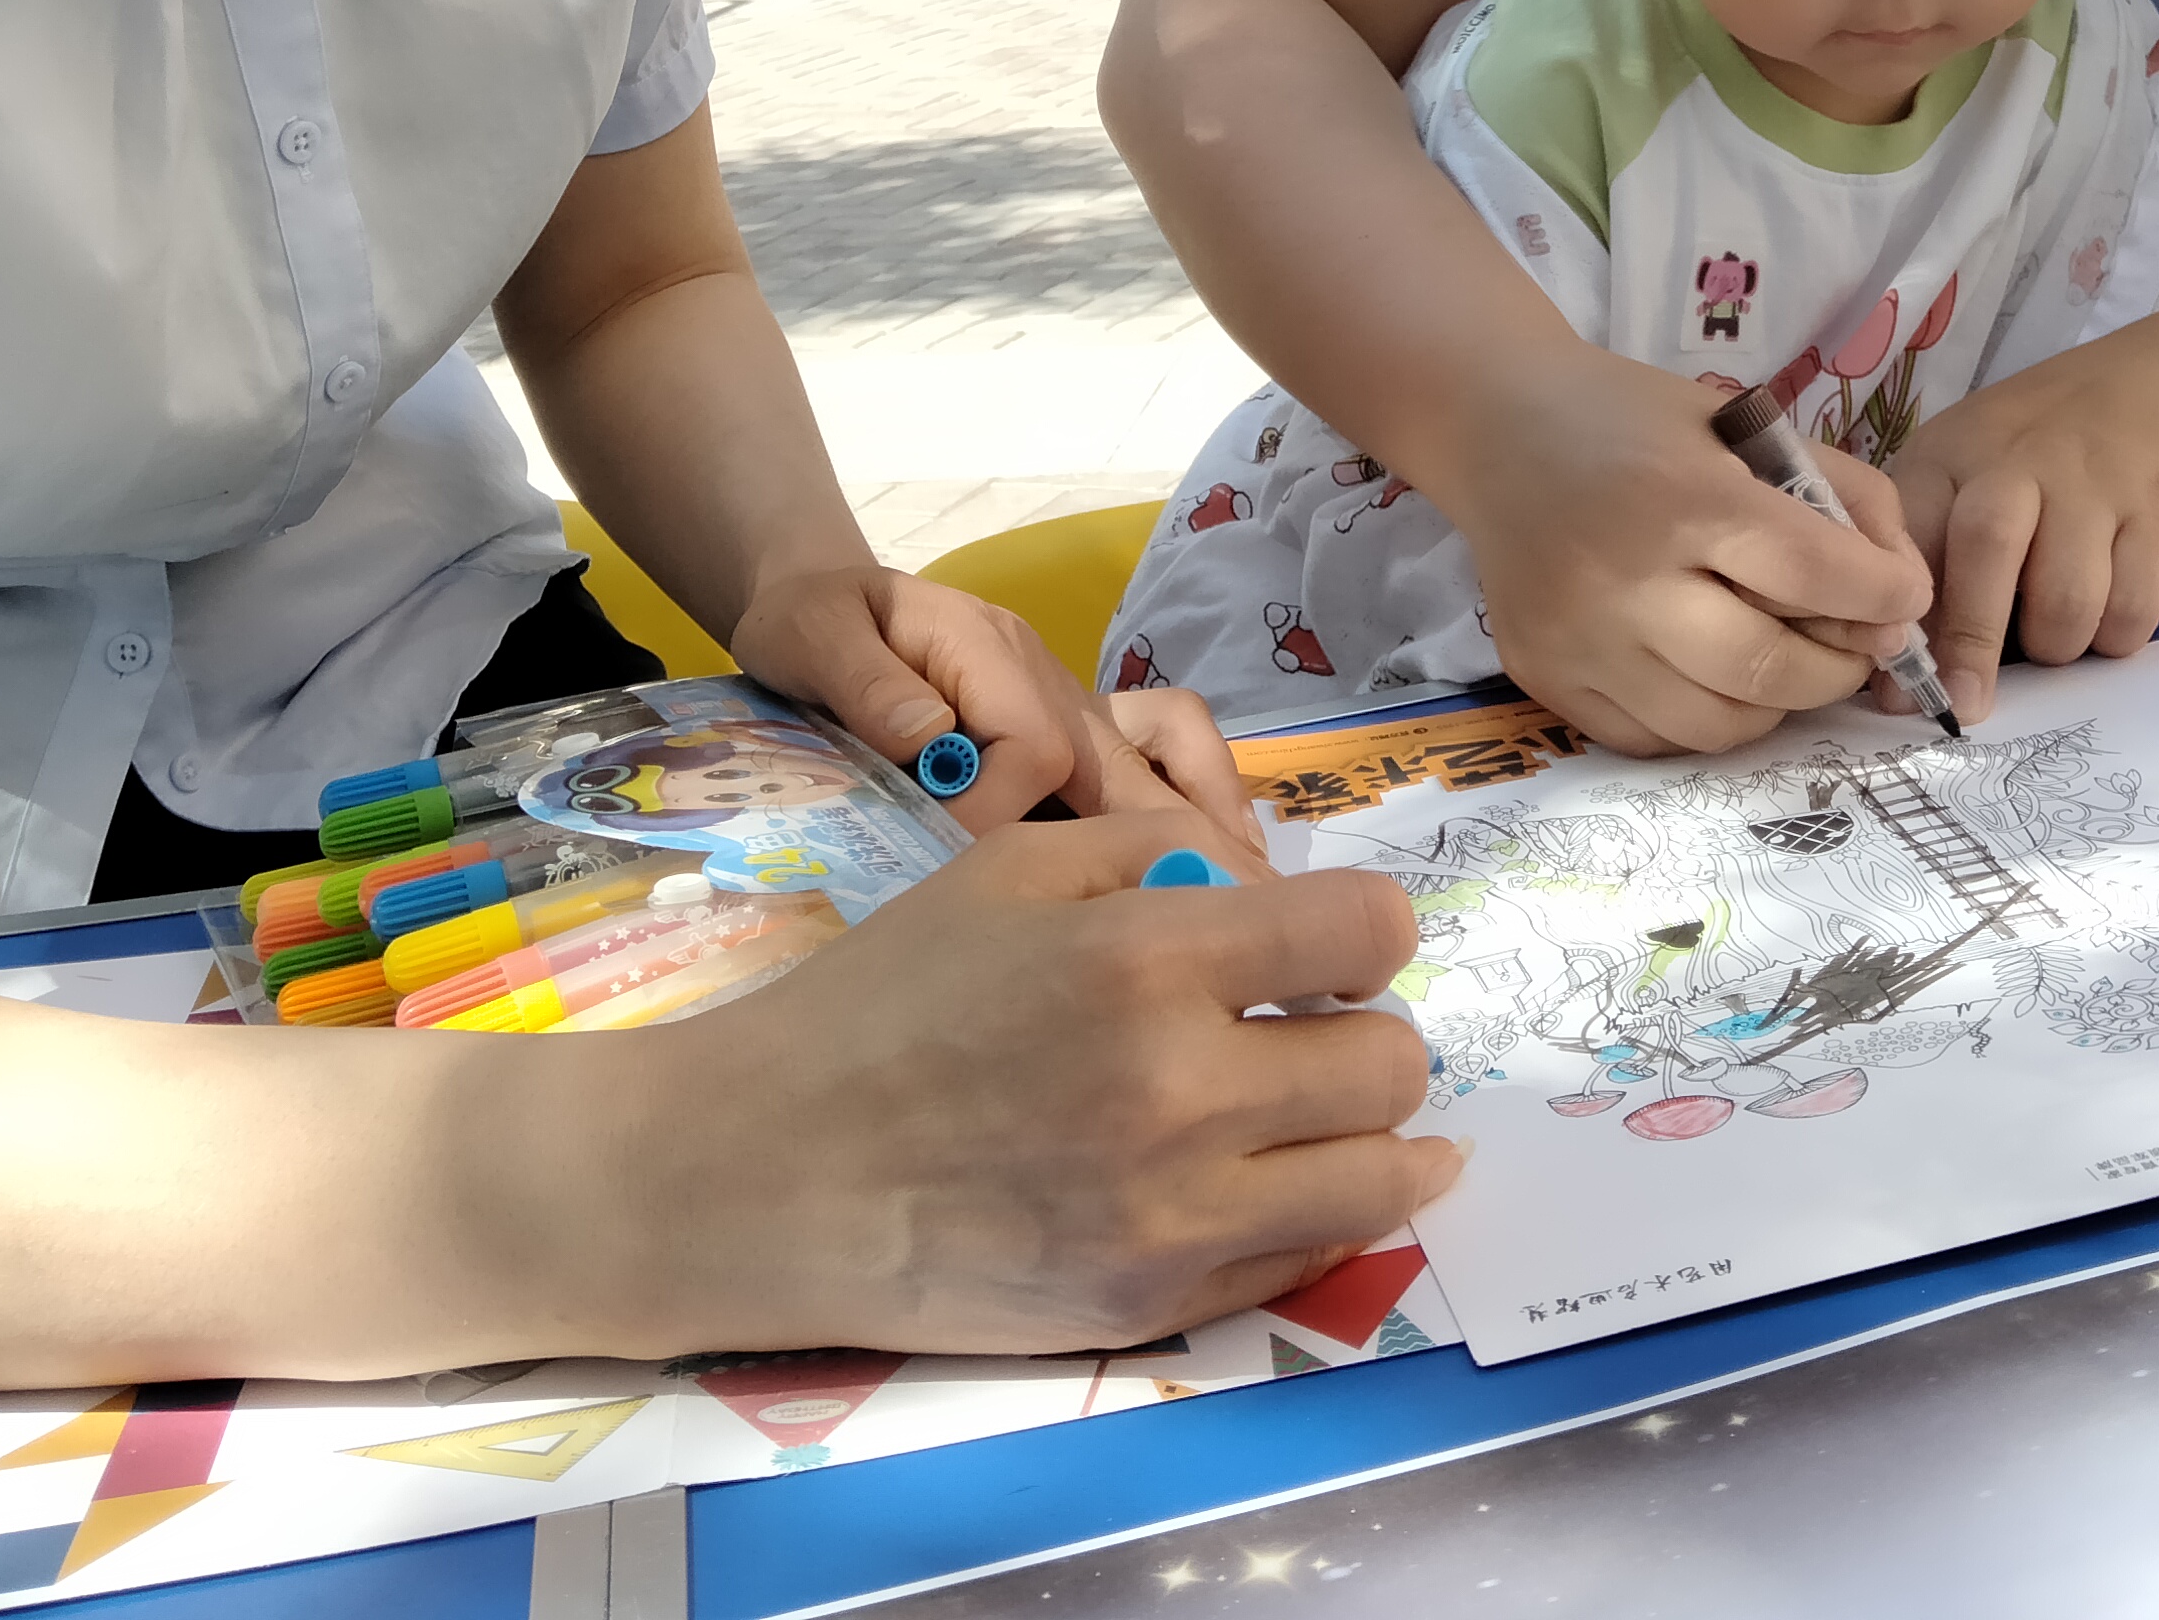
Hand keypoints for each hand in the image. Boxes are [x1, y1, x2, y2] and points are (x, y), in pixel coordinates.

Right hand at [633, 816, 1451, 1354]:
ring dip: (1371, 1132)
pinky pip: (1313, 1258)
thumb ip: (1163, 852)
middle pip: (1391, 1062)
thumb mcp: (1011, 868)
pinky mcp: (1156, 1305)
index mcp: (1146, 959)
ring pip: (1382, 1174)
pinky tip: (1287, 1180)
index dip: (1367, 928)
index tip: (1335, 944)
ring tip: (1323, 1111)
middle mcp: (1181, 1091)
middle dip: (1363, 1029)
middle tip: (1307, 1028)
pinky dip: (1319, 1212)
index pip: (1367, 932)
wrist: (767, 1174)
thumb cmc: (885, 1001)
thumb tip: (1278, 889)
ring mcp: (1175, 1216)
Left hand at [735, 564, 1244, 844]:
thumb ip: (864, 681)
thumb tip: (929, 737)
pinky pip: (1155, 756)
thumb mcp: (810, 633)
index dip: (1003, 812)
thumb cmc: (814, 620)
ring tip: (1241, 895)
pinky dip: (1193, 803)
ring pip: (1168, 748)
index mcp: (987, 651)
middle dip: (1177, 833)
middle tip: (1221, 918)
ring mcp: (1069, 704)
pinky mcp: (1071, 734)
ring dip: (1208, 814)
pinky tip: (1207, 871)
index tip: (959, 867)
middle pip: (1131, 754)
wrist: (822, 603)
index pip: (1031, 746)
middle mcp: (1047, 678)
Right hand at [1430, 343, 1934, 755]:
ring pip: (1718, 726)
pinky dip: (1703, 717)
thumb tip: (1905, 594)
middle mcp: (1623, 581)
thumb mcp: (1750, 425)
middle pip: (1771, 671)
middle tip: (1852, 641)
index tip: (1904, 598)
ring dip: (1776, 702)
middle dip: (1839, 665)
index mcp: (1682, 498)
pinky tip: (1707, 668)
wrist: (1498, 427)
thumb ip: (1845, 495)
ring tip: (1779, 655)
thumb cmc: (1638, 420)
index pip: (1814, 574)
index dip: (1884, 595)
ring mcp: (1576, 641)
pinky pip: (1653, 739)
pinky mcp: (1543, 678)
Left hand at [1887, 322, 2158, 703]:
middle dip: (1970, 641)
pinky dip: (2116, 635)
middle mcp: (2020, 461)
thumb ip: (1928, 552)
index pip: (1910, 532)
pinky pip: (2134, 608)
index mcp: (1954, 454)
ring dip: (2055, 644)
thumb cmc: (2039, 448)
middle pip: (1985, 550)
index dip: (1900, 612)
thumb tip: (1891, 676)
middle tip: (1966, 704)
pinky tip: (2107, 615)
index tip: (1895, 679)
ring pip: (2066, 599)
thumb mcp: (1967, 467)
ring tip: (2054, 632)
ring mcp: (2096, 485)